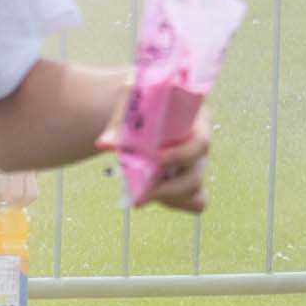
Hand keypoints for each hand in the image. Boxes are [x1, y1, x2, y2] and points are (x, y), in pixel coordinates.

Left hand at [131, 90, 211, 215]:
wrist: (141, 110)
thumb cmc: (141, 101)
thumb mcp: (132, 102)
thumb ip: (120, 122)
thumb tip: (104, 144)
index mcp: (197, 120)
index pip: (201, 142)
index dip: (181, 155)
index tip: (156, 160)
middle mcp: (199, 144)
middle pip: (196, 174)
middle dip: (169, 189)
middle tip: (139, 197)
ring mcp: (197, 164)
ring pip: (195, 191)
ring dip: (168, 197)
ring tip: (140, 197)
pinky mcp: (190, 179)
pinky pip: (195, 201)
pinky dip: (176, 203)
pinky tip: (153, 195)